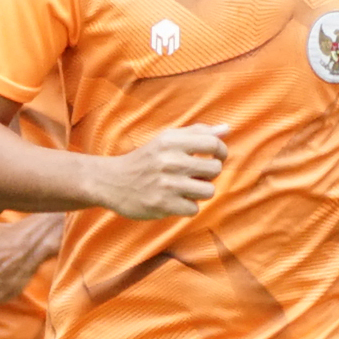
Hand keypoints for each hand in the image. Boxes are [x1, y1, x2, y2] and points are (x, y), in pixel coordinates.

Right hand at [90, 125, 226, 219]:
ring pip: (208, 191)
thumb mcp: (167, 139)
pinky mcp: (163, 205)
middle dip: (208, 174)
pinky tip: (175, 200)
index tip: (216, 157)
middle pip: (215, 169)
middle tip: (195, 174)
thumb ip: (197, 133)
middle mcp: (170, 161)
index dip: (221, 151)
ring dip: (200, 192)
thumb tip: (227, 129)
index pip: (213, 143)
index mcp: (171, 141)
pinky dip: (187, 207)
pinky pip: (194, 209)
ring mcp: (167, 184)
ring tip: (186, 188)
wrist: (112, 182)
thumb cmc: (146, 159)